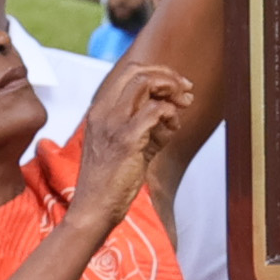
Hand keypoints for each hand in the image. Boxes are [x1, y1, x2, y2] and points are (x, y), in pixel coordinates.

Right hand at [68, 62, 192, 232]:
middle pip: (138, 71)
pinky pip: (155, 110)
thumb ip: (143, 121)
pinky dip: (170, 114)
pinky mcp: (126, 140)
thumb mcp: (124, 142)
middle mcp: (103, 112)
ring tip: (183, 105)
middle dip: (168, 75)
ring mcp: (113, 124)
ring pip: (145, 83)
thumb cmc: (110, 179)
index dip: (159, 72)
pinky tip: (172, 129)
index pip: (130, 72)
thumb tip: (170, 109)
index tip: (177, 85)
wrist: (94, 209)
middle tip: (186, 90)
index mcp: (100, 111)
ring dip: (172, 90)